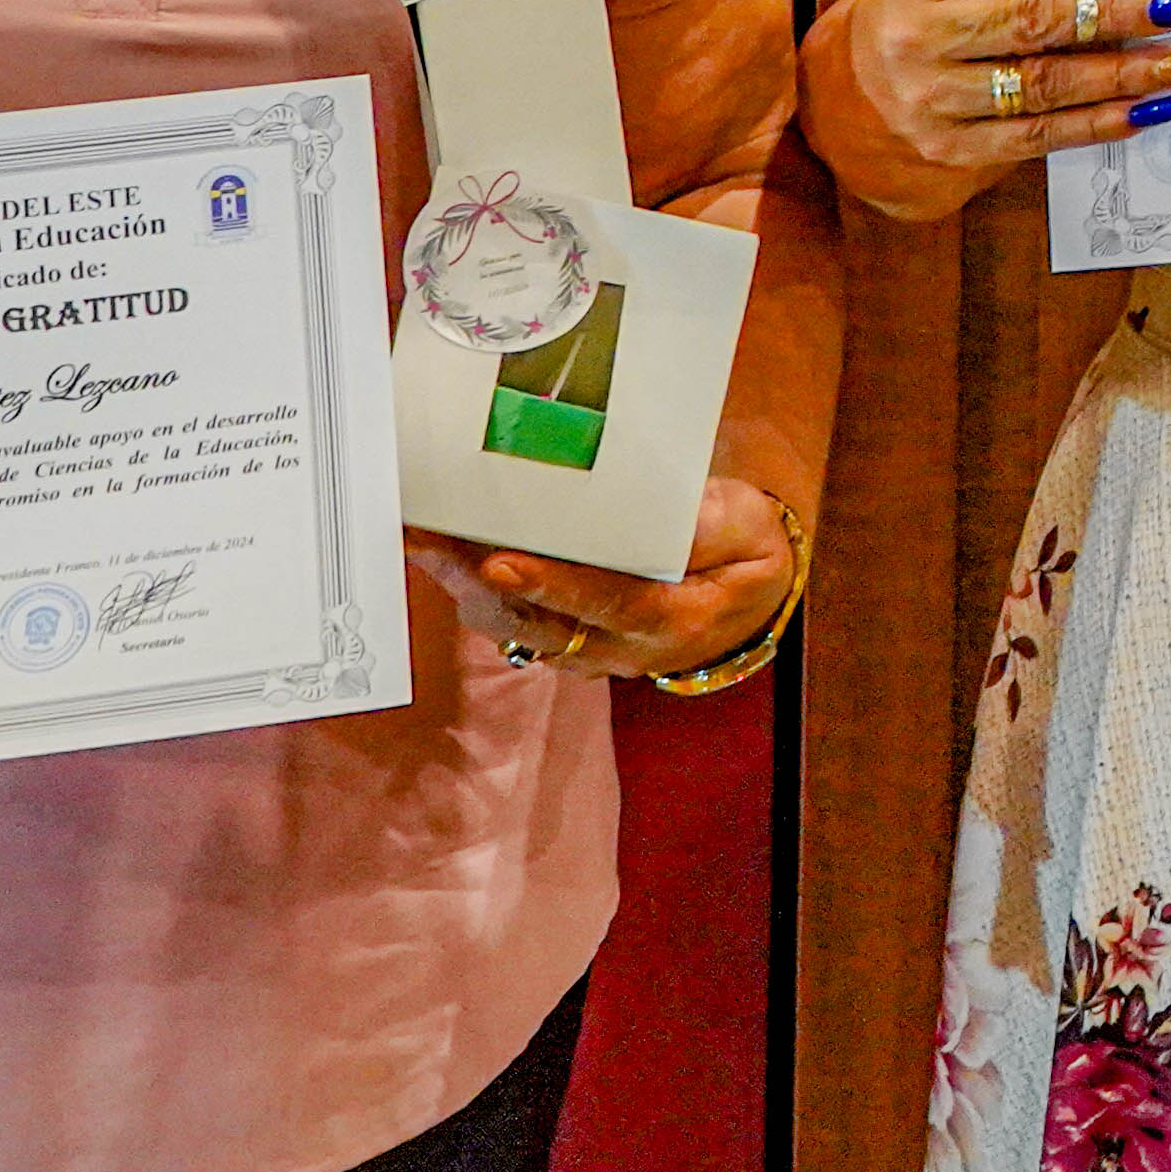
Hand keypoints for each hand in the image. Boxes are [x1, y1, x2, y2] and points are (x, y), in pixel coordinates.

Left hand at [424, 476, 800, 684]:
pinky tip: (442, 553)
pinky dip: (472, 589)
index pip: (606, 601)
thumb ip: (709, 527)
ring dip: (463, 584)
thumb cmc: (748, 557)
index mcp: (670, 619)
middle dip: (477, 578)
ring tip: (418, 537)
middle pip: (538, 619)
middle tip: (427, 535)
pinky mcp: (566, 643)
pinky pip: (511, 622)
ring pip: (514, 624)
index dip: (552, 583)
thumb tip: (660, 517)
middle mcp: (618, 648)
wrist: (746, 607)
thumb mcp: (751, 533)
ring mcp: (587, 653)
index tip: (501, 561)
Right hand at [842, 0, 1170, 173]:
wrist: (828, 111)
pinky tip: (1152, 109)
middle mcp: (918, 36)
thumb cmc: (905, 26)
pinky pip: (1041, 136)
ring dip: (1133, 72)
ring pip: (1050, 82)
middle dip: (1130, 12)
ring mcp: (930, 100)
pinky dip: (1103, 122)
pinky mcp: (949, 152)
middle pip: (1042, 19)